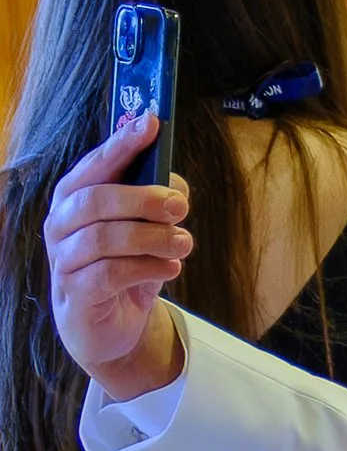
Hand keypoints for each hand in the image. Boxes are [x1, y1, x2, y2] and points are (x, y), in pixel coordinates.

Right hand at [46, 113, 190, 401]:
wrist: (115, 326)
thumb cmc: (129, 265)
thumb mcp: (147, 226)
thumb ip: (157, 197)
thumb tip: (175, 184)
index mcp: (75, 198)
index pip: (94, 165)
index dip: (120, 144)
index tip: (150, 123)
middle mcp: (60, 225)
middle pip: (96, 199)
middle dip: (144, 198)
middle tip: (180, 208)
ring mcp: (63, 261)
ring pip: (104, 238)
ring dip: (152, 238)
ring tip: (183, 244)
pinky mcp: (75, 295)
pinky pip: (110, 274)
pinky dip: (147, 268)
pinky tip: (170, 269)